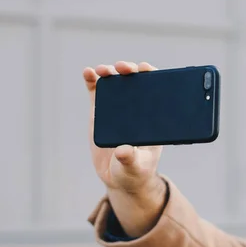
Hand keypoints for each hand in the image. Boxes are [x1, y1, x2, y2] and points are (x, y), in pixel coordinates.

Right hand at [83, 61, 162, 194]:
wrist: (119, 178)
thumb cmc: (134, 172)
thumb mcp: (134, 167)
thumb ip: (130, 159)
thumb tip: (122, 150)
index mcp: (153, 119)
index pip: (156, 91)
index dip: (152, 76)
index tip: (145, 69)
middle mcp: (137, 109)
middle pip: (136, 82)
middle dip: (130, 70)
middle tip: (124, 68)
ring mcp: (118, 109)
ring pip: (116, 83)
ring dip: (110, 72)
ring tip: (102, 70)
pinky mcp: (101, 112)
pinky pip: (97, 93)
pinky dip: (92, 81)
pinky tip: (89, 73)